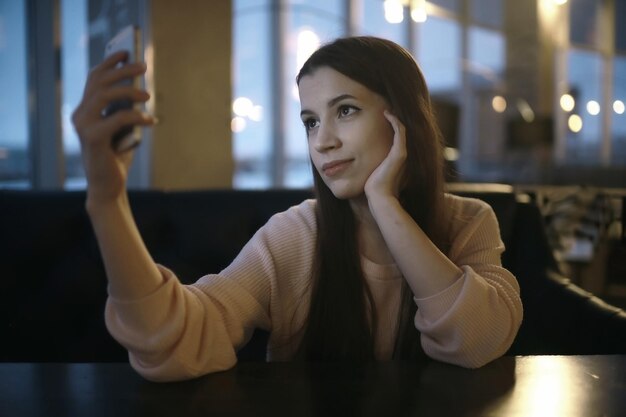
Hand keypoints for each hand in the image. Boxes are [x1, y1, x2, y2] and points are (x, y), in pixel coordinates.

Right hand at [71, 51, 154, 204]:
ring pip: (105, 96)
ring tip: (148, 94)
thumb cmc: (117, 158)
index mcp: (85, 110)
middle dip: (122, 70)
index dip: (109, 62)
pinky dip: (136, 116)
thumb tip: (142, 88)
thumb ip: (127, 109)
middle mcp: (80, 115)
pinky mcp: (93, 138)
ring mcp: (83, 126)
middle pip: (99, 82)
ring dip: (129, 90)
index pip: (94, 78)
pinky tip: (151, 120)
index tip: (125, 51)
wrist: (109, 187)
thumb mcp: (124, 129)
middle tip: (143, 66)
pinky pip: (117, 118)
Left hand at [364, 111, 406, 200]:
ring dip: (395, 118)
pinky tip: (387, 113)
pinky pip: (400, 131)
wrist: (378, 197)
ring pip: (402, 130)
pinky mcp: (400, 153)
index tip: (381, 119)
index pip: (397, 139)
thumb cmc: (372, 188)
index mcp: (397, 160)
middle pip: (401, 133)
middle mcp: (402, 156)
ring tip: (387, 109)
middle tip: (386, 110)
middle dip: (394, 121)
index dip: (391, 128)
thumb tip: (356, 161)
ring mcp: (402, 154)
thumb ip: (370, 166)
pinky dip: (395, 121)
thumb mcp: (371, 172)